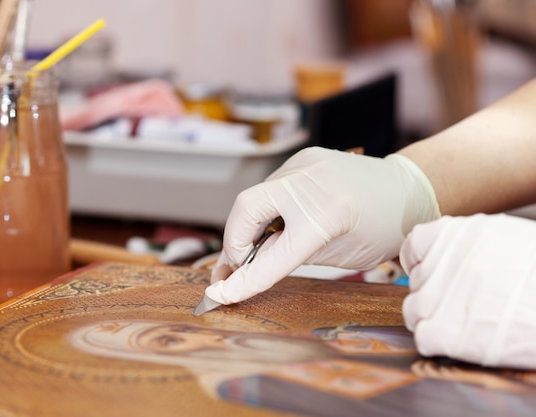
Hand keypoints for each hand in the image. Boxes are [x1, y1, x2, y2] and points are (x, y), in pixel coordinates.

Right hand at [206, 146, 439, 304]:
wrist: (408, 188)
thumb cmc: (382, 228)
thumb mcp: (340, 256)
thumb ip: (289, 258)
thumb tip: (247, 267)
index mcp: (327, 214)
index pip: (274, 254)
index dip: (246, 278)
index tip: (221, 294)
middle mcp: (309, 181)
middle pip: (246, 208)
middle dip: (235, 241)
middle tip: (239, 264)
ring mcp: (304, 164)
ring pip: (254, 198)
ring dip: (248, 225)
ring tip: (256, 248)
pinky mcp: (301, 158)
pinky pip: (270, 188)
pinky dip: (265, 210)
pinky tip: (278, 223)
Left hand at [401, 213, 535, 368]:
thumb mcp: (506, 238)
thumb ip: (469, 245)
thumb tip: (448, 256)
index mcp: (456, 233)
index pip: (415, 246)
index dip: (425, 263)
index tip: (440, 275)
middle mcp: (442, 262)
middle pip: (417, 282)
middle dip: (436, 293)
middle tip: (467, 303)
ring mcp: (440, 297)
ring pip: (414, 310)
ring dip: (434, 319)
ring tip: (468, 322)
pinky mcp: (447, 332)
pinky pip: (423, 337)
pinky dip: (438, 342)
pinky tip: (463, 339)